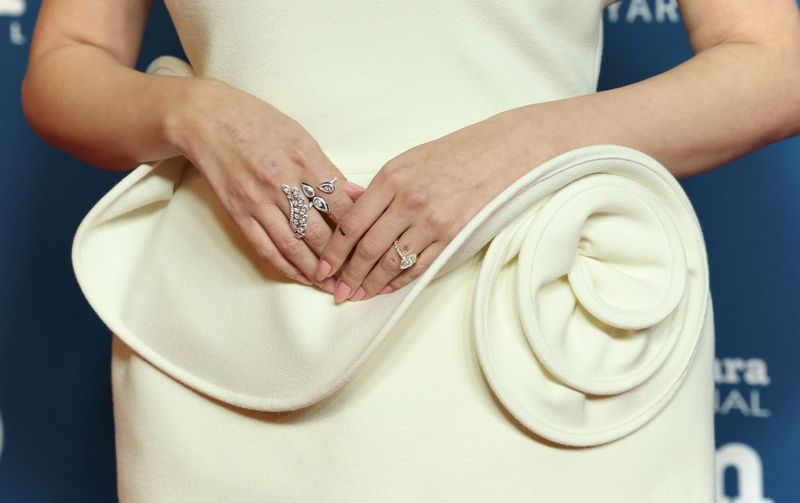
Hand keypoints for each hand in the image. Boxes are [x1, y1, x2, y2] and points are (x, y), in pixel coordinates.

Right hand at [170, 78, 364, 291]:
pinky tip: (301, 277)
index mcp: (304, 159)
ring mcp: (258, 200)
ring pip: (294, 245)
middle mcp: (282, 182)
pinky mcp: (239, 213)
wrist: (208, 119)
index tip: (371, 245)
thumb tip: (357, 194)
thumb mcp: (301, 136)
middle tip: (358, 274)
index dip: (358, 229)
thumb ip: (328, 169)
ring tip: (333, 283)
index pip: (340, 204)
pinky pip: (266, 247)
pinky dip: (285, 266)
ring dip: (315, 269)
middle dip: (341, 257)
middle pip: (319, 230)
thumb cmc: (259, 122)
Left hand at [313, 114, 523, 301]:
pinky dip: (399, 281)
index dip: (333, 251)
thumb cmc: (453, 154)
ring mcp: (432, 221)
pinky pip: (419, 267)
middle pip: (367, 248)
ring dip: (371, 283)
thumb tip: (350, 217)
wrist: (500, 153)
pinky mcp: (453, 237)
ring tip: (357, 295)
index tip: (323, 267)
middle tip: (336, 290)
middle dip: (348, 274)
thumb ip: (379, 190)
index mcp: (392, 178)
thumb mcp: (407, 161)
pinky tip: (386, 288)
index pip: (351, 223)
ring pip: (391, 262)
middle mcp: (409, 201)